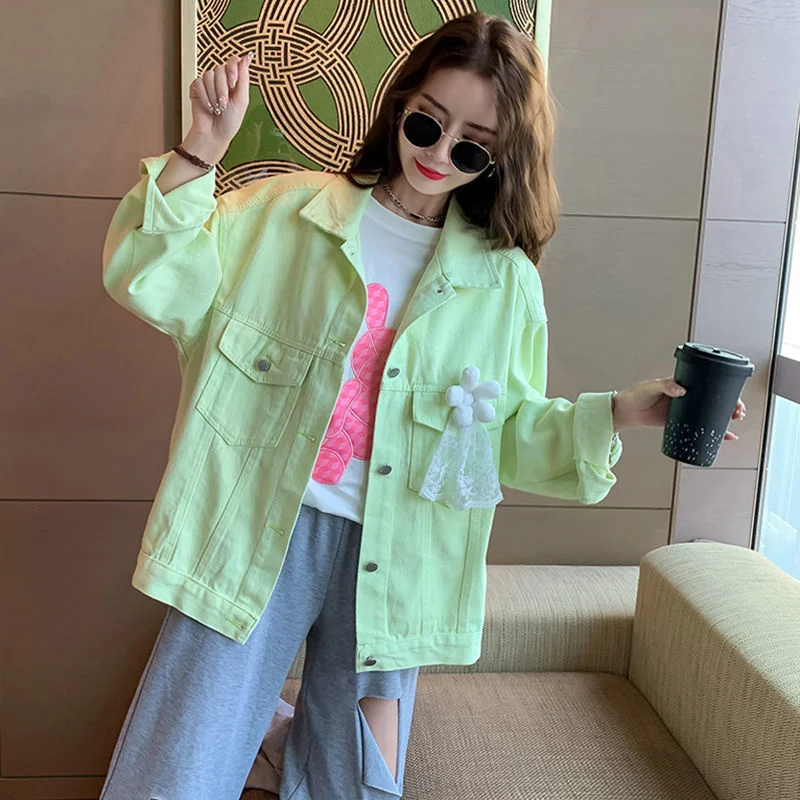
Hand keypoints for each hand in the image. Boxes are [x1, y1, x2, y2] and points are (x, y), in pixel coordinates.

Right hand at [186, 52, 253, 159]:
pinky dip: (205, 97)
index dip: (232, 69)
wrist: (215, 134)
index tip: (233, 83)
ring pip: (209, 75)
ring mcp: (208, 83)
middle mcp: (221, 80)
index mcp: (234, 81)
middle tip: (224, 103)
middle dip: (223, 89)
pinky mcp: (197, 88)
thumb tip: (247, 57)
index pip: (233, 61)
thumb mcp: (242, 100)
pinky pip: (199, 83)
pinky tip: (209, 107)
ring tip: (217, 108)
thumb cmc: (230, 121)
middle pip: (220, 69)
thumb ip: (244, 77)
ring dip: (214, 95)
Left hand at [614, 377, 745, 440]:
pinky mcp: (679, 422)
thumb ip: (665, 386)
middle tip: (738, 412)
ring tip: (735, 421)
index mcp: (682, 384)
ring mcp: (684, 410)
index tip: (734, 397)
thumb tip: (681, 389)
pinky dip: (711, 432)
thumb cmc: (635, 395)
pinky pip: (698, 427)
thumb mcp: (651, 387)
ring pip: (709, 414)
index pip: (708, 384)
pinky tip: (724, 437)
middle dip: (729, 405)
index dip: (723, 390)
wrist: (625, 412)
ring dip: (724, 418)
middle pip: (713, 400)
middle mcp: (686, 396)